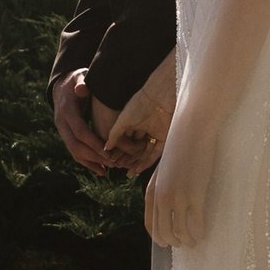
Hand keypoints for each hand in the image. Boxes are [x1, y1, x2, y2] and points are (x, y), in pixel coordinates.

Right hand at [51, 70, 111, 172]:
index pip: (80, 131)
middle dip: (95, 156)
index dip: (94, 142)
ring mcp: (62, 131)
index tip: (109, 151)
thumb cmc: (77, 80)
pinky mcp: (66, 136)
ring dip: (92, 162)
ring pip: (75, 152)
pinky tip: (102, 171)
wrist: (63, 86)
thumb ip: (82, 82)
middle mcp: (61, 123)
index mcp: (66, 110)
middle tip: (113, 162)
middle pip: (76, 145)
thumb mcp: (80, 76)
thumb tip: (82, 89)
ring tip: (111, 168)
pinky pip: (75, 153)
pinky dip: (88, 163)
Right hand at [103, 59, 175, 176]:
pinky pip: (155, 153)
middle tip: (118, 168)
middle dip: (126, 158)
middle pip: (134, 148)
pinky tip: (137, 168)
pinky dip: (146, 161)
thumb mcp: (122, 120)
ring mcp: (154, 134)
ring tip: (127, 172)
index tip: (110, 159)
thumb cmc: (139, 104)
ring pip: (144, 152)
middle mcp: (144, 128)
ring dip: (136, 162)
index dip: (118, 150)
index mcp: (134, 122)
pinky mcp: (164, 138)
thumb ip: (114, 134)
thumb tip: (105, 148)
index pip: (125, 140)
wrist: (158, 96)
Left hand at [145, 112, 216, 247]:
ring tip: (195, 241)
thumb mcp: (163, 171)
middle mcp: (161, 198)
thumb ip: (162, 188)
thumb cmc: (180, 148)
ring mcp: (178, 199)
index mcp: (151, 192)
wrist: (191, 132)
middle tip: (184, 243)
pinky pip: (197, 224)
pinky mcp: (195, 196)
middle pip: (164, 233)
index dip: (159, 237)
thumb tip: (168, 206)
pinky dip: (200, 233)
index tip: (168, 242)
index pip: (150, 225)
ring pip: (180, 233)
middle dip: (174, 242)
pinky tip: (203, 233)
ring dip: (188, 241)